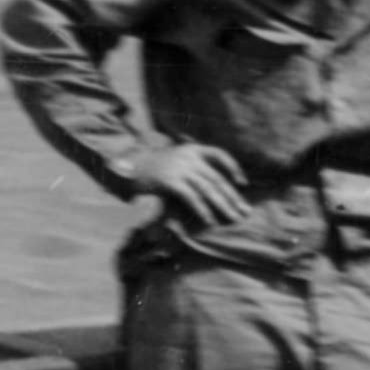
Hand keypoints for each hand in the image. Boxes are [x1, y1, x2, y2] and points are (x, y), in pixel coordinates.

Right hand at [127, 142, 255, 241]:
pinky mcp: (170, 182)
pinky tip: (210, 221)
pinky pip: (191, 198)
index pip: (219, 154)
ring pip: (208, 189)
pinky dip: (202, 210)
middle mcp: (188, 157)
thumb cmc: (149, 168)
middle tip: (244, 212)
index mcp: (191, 149)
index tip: (242, 183)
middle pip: (217, 178)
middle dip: (233, 196)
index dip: (233, 168)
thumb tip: (207, 185)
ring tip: (233, 218)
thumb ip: (190, 168)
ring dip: (223, 206)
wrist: (125, 165)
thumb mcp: (172, 160)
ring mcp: (180, 168)